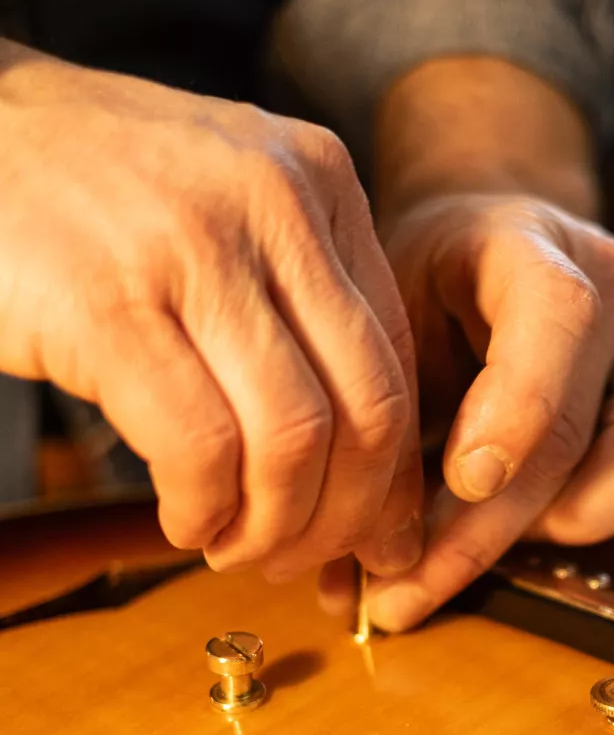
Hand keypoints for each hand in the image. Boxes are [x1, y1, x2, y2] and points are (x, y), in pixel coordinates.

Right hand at [0, 46, 422, 577]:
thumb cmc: (96, 191)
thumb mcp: (229, 204)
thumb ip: (302, 298)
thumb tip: (371, 458)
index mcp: (318, 177)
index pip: (396, 356)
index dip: (391, 469)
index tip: (370, 532)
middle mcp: (273, 200)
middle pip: (365, 406)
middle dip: (345, 516)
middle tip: (298, 557)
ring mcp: (191, 247)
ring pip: (292, 438)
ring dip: (270, 526)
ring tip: (231, 546)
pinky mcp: (106, 304)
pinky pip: (200, 449)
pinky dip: (202, 511)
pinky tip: (183, 519)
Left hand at [336, 193, 613, 630]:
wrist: (484, 251)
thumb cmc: (428, 297)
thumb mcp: (383, 336)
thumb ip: (378, 433)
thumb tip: (347, 580)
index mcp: (526, 245)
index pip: (554, 311)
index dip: (515, 411)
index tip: (464, 484)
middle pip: (594, 418)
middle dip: (501, 523)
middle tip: (415, 581)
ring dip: (582, 516)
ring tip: (503, 537)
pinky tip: (587, 515)